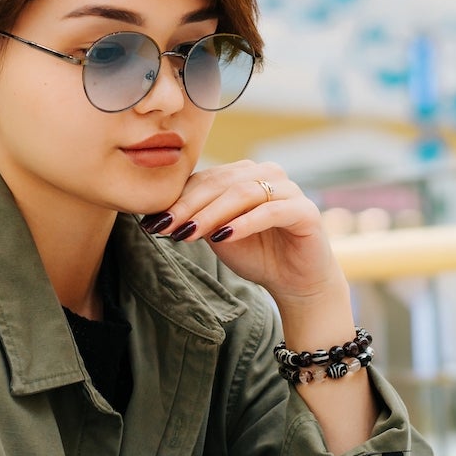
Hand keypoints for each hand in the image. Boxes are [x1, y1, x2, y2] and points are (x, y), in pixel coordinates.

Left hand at [142, 160, 340, 304]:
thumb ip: (197, 218)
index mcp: (245, 173)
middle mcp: (267, 173)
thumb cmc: (257, 255)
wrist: (295, 281)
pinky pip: (271, 211)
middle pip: (221, 182)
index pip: (206, 179)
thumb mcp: (218, 234)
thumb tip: (157, 214)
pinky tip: (223, 236)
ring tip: (188, 233)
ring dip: (211, 214)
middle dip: (188, 206)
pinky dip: (244, 223)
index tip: (150, 222)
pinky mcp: (305, 211)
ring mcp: (288, 190)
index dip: (177, 199)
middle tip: (164, 226)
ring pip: (243, 193)